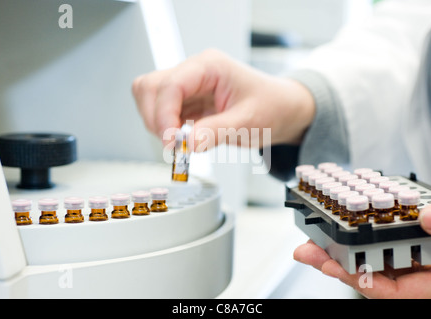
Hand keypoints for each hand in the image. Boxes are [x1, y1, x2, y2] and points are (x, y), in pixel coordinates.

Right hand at [132, 49, 314, 150]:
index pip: (171, 84)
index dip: (164, 114)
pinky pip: (162, 112)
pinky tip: (182, 140)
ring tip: (179, 143)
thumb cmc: (271, 106)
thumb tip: (188, 144)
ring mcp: (188, 86)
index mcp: (210, 66)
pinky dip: (165, 129)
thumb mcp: (249, 121)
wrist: (280, 110)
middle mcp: (194, 72)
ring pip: (150, 98)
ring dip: (157, 123)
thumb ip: (217, 131)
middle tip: (173, 144)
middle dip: (155, 118)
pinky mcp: (186, 102)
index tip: (171, 141)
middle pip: (151, 87)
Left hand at [293, 202, 430, 298]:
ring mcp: (417, 263)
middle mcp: (422, 276)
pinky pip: (386, 247)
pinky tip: (348, 230)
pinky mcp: (415, 248)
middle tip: (308, 251)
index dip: (357, 280)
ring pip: (375, 261)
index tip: (330, 267)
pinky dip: (365, 239)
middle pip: (372, 276)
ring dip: (346, 251)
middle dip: (338, 265)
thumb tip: (428, 217)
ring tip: (318, 241)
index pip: (390, 291)